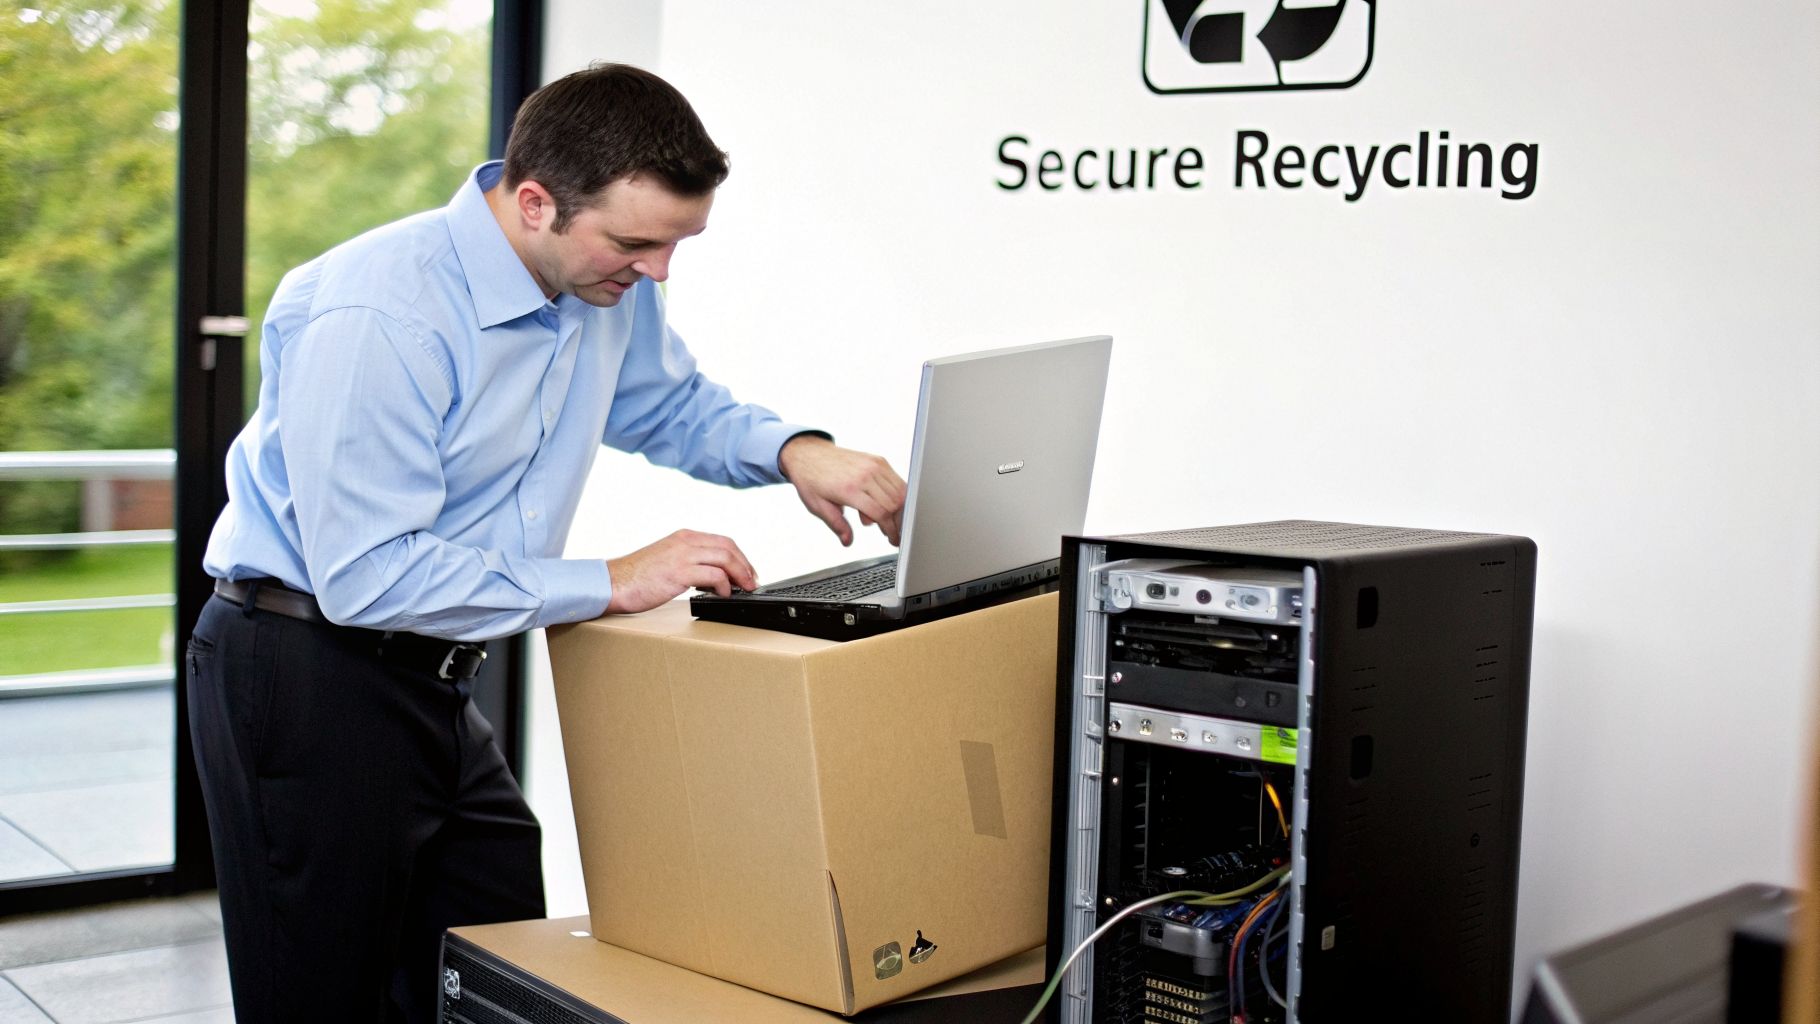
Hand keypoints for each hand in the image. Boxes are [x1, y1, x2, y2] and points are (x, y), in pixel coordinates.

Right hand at [605, 529, 757, 612]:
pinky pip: (714, 575)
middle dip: (746, 565)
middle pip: (729, 547)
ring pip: (725, 558)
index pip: (723, 541)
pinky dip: (724, 585)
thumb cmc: (637, 577)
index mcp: (684, 537)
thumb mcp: (668, 561)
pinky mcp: (679, 571)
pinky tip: (723, 594)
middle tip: (752, 582)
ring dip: (740, 575)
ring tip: (744, 589)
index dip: (740, 557)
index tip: (748, 572)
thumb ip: (690, 563)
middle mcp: (686, 541)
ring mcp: (683, 555)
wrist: (613, 583)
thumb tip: (714, 578)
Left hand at [778, 435, 906, 545]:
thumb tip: (848, 541)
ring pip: (900, 491)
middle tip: (893, 533)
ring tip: (888, 520)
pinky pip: (897, 480)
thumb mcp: (819, 507)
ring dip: (900, 509)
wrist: (809, 454)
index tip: (893, 539)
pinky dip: (897, 495)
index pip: (881, 513)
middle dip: (898, 522)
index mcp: (850, 488)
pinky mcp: (878, 460)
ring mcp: (873, 465)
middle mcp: (865, 475)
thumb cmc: (811, 479)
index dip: (890, 530)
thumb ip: (837, 525)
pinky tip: (886, 504)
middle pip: (895, 503)